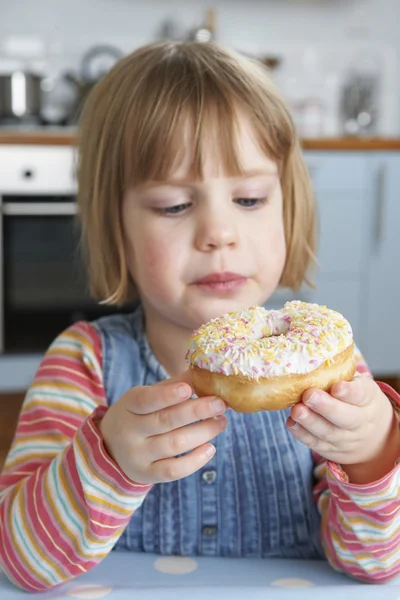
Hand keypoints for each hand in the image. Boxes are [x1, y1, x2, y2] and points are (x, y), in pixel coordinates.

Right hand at [98, 371, 226, 483]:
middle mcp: (130, 431)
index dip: (167, 395)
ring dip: (203, 432)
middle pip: (165, 421)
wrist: (111, 448)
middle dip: (197, 411)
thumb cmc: (137, 415)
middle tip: (220, 404)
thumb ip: (171, 386)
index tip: (189, 389)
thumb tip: (203, 374)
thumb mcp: (145, 396)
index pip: (145, 400)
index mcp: (128, 405)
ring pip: (174, 445)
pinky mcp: (146, 474)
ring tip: (221, 422)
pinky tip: (211, 448)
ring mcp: (137, 455)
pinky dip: (195, 461)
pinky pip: (173, 470)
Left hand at [286, 376, 397, 476]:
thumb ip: (342, 376)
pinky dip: (303, 434)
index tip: (336, 386)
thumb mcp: (360, 386)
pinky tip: (292, 423)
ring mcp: (346, 439)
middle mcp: (360, 422)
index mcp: (368, 400)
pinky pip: (317, 444)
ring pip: (329, 432)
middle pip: (345, 417)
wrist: (373, 436)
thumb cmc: (358, 401)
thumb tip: (315, 357)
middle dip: (326, 407)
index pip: (361, 395)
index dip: (349, 392)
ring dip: (310, 421)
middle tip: (309, 395)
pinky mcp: (332, 450)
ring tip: (297, 410)